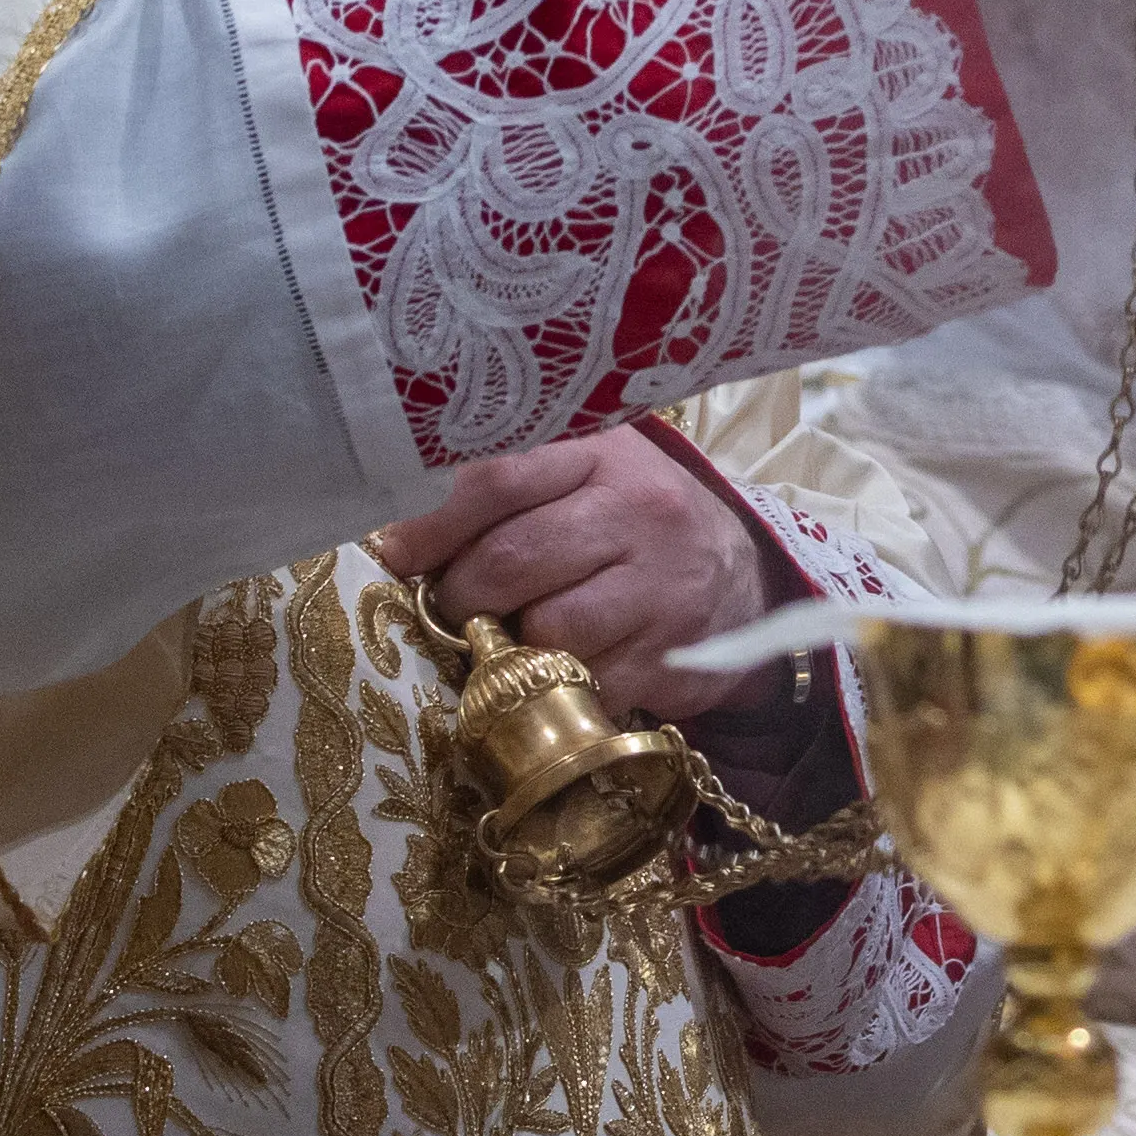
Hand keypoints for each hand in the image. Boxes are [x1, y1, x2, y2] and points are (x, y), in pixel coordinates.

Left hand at [364, 426, 796, 726]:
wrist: (739, 578)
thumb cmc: (633, 522)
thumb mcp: (586, 476)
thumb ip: (509, 486)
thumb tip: (402, 533)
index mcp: (604, 452)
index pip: (501, 478)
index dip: (434, 522)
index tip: (395, 553)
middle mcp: (639, 510)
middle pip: (513, 558)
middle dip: (462, 593)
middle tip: (451, 605)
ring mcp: (661, 584)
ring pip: (546, 626)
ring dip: (508, 643)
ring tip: (507, 635)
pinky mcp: (671, 654)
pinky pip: (584, 680)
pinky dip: (554, 683)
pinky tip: (558, 666)